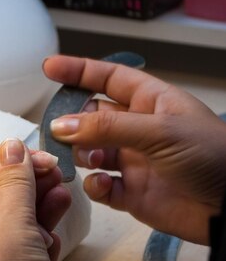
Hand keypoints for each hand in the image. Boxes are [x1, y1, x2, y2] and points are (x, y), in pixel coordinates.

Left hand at [0, 139, 79, 260]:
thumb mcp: (8, 223)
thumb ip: (12, 182)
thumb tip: (11, 147)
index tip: (27, 156)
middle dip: (25, 190)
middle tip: (50, 171)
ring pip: (11, 231)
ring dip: (37, 211)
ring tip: (61, 190)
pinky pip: (23, 254)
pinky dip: (40, 237)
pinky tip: (57, 223)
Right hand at [44, 55, 225, 243]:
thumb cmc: (212, 157)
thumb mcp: (160, 131)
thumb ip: (107, 128)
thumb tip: (61, 126)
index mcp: (151, 103)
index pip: (108, 79)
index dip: (79, 71)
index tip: (50, 68)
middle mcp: (138, 130)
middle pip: (91, 118)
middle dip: (74, 123)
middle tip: (60, 131)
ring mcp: (133, 161)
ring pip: (90, 153)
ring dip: (83, 155)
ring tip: (93, 161)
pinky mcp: (131, 192)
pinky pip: (100, 186)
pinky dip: (95, 186)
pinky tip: (104, 185)